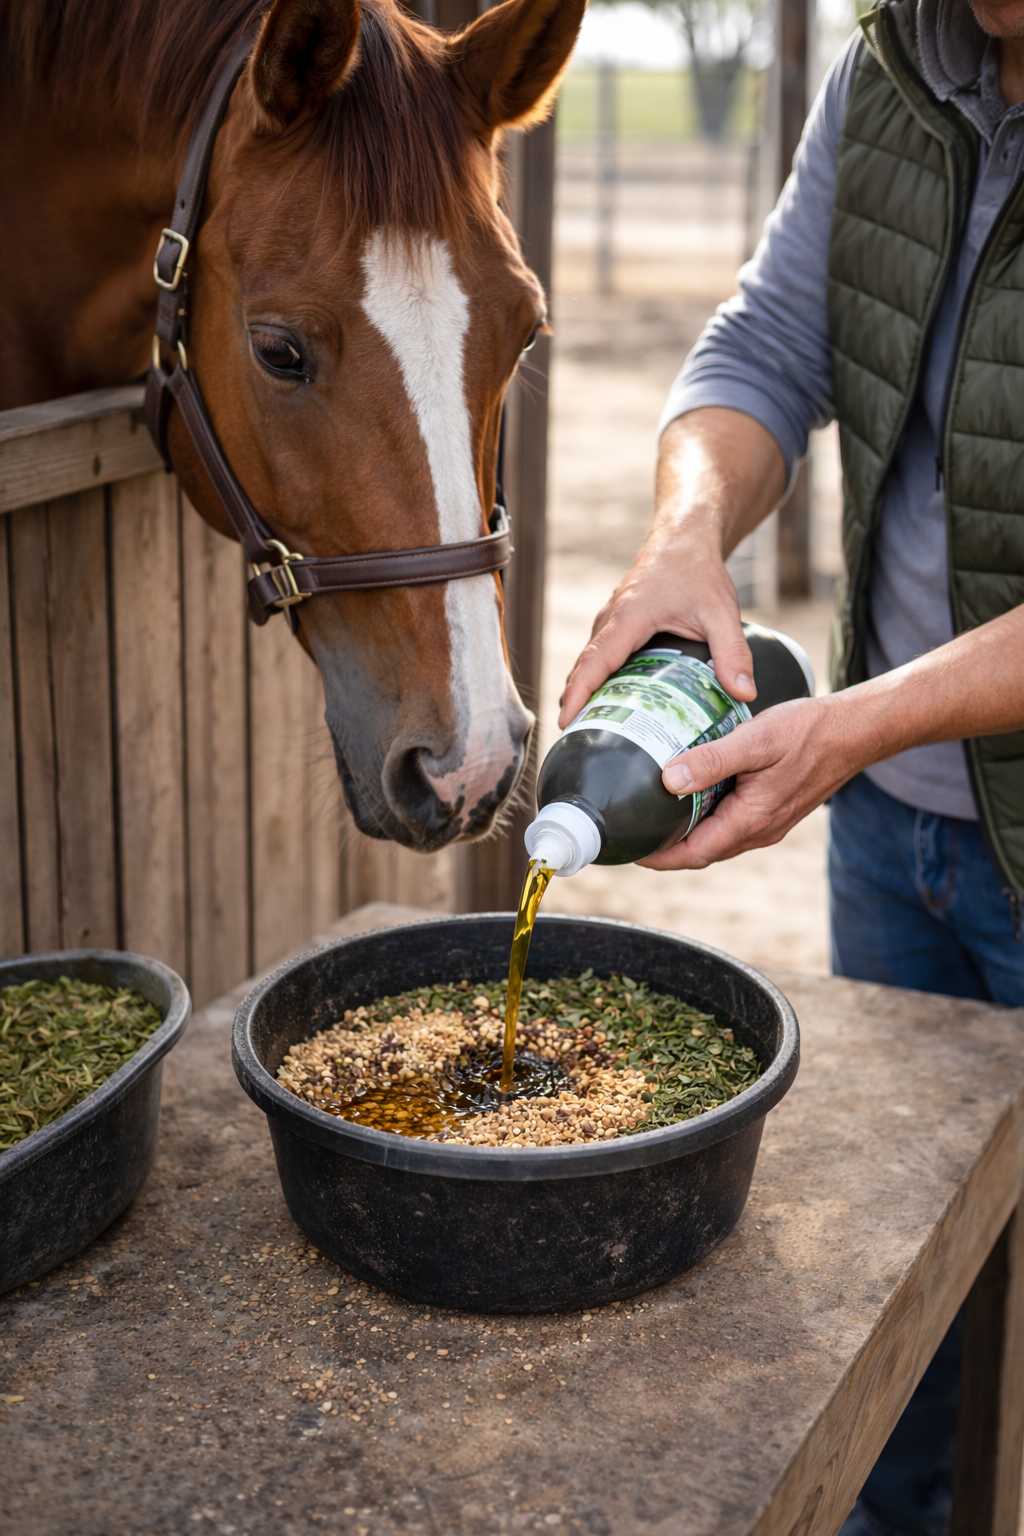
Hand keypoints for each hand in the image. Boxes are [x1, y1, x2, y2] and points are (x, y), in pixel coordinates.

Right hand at [558, 533, 756, 727]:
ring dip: (584, 690)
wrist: (685, 537)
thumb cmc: (699, 570)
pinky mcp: (616, 620)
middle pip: (583, 666)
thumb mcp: (721, 613)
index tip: (566, 722)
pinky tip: (607, 699)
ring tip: (587, 728)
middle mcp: (611, 619)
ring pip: (588, 660)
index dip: (578, 693)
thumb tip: (745, 694)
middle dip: (575, 701)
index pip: (594, 662)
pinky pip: (598, 653)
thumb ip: (733, 653)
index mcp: (629, 618)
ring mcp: (610, 618)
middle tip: (574, 739)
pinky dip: (595, 676)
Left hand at [640, 694, 861, 870]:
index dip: (658, 857)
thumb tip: (669, 780)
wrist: (854, 732)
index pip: (693, 854)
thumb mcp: (755, 740)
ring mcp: (769, 823)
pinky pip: (732, 824)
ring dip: (687, 834)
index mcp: (751, 820)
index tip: (629, 849)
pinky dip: (707, 818)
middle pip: (702, 852)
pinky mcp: (773, 810)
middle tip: (633, 832)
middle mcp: (759, 830)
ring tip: (654, 815)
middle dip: (666, 849)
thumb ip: (712, 760)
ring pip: (717, 839)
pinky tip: (692, 794)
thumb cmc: (808, 732)